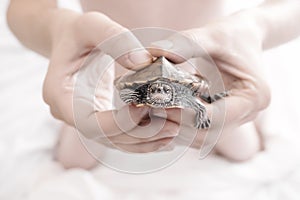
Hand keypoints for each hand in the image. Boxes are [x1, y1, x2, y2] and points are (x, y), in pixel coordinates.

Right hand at [43, 12, 177, 151]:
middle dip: (140, 135)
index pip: (90, 124)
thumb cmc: (77, 32)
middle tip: (171, 126)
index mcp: (61, 95)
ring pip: (116, 141)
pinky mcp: (100, 118)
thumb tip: (143, 62)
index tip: (145, 107)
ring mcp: (86, 119)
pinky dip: (142, 137)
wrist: (71, 40)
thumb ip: (115, 39)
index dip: (120, 122)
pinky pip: (120, 135)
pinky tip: (162, 134)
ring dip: (146, 140)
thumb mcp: (92, 25)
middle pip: (107, 137)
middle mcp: (71, 114)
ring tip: (172, 131)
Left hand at [150, 14, 270, 147]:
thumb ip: (185, 44)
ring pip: (202, 139)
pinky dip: (181, 127)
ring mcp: (235, 119)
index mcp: (252, 97)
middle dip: (177, 125)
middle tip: (153, 110)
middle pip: (207, 134)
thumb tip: (155, 53)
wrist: (244, 37)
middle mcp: (246, 114)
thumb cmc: (233, 35)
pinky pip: (200, 132)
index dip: (185, 116)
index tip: (161, 104)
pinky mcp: (223, 119)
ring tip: (156, 112)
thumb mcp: (212, 35)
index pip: (215, 118)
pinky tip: (166, 113)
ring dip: (177, 130)